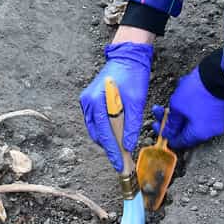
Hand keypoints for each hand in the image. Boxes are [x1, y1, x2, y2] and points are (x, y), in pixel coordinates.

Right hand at [80, 41, 152, 171]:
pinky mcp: (90, 101)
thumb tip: (128, 145)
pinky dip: (104, 130)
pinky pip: (95, 122)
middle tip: (122, 161)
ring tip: (120, 151)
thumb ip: (132, 124)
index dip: (112, 151)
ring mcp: (86, 101)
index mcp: (96, 101)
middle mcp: (87, 102)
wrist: (127, 57)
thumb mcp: (136, 101)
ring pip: (95, 129)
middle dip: (109, 148)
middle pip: (97, 133)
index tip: (119, 166)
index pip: (104, 133)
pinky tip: (115, 135)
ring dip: (107, 140)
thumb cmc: (133, 76)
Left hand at [152, 67, 223, 148]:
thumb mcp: (177, 107)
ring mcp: (217, 121)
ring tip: (173, 98)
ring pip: (193, 121)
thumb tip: (167, 133)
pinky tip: (183, 94)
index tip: (157, 125)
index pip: (180, 142)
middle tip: (160, 110)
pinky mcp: (220, 111)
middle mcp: (211, 131)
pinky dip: (191, 108)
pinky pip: (202, 113)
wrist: (219, 75)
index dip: (166, 134)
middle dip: (171, 120)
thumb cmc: (196, 92)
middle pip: (186, 130)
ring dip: (180, 112)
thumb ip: (171, 123)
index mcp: (199, 134)